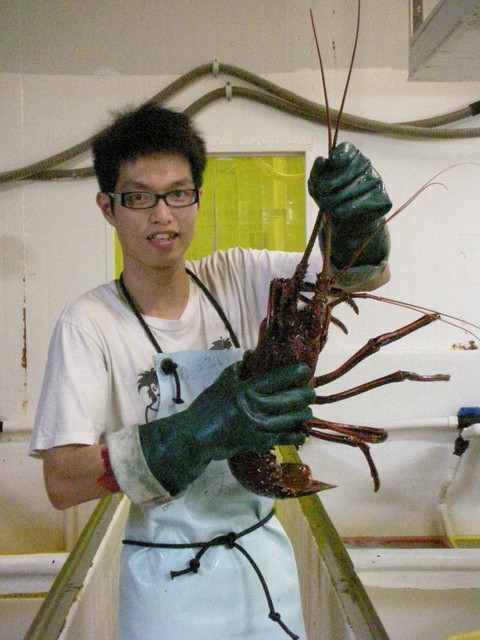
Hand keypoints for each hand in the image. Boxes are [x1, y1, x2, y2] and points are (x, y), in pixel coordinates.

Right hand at [139, 359, 314, 493]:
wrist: (196, 435)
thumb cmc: (208, 406)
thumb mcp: (222, 382)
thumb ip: (239, 368)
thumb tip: (252, 354)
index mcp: (247, 389)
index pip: (276, 379)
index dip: (293, 374)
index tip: (305, 370)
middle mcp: (255, 407)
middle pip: (288, 400)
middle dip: (304, 396)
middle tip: (311, 392)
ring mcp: (258, 426)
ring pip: (288, 420)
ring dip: (301, 415)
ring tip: (308, 411)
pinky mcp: (257, 442)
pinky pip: (281, 439)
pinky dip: (293, 436)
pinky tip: (302, 433)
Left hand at [308, 142, 391, 268]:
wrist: (345, 222)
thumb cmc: (331, 198)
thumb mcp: (317, 186)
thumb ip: (317, 172)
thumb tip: (322, 160)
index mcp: (350, 156)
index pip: (347, 149)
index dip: (339, 154)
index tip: (330, 162)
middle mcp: (365, 164)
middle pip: (347, 171)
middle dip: (330, 185)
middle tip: (322, 197)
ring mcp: (376, 179)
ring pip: (354, 188)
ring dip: (337, 200)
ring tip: (329, 207)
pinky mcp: (383, 197)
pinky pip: (364, 202)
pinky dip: (348, 209)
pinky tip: (340, 212)